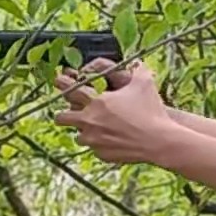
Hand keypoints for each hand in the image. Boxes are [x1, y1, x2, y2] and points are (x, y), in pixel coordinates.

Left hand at [56, 58, 180, 165]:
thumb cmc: (150, 110)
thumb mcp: (144, 83)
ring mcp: (94, 140)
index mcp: (96, 102)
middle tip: (67, 114)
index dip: (61, 84)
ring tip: (92, 129)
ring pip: (78, 137)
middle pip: (62, 119)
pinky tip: (110, 140)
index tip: (58, 81)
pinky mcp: (102, 154)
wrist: (158, 141)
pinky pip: (94, 149)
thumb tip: (136, 61)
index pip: (70, 92)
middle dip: (62, 115)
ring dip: (83, 132)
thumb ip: (137, 69)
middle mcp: (90, 122)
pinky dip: (99, 145)